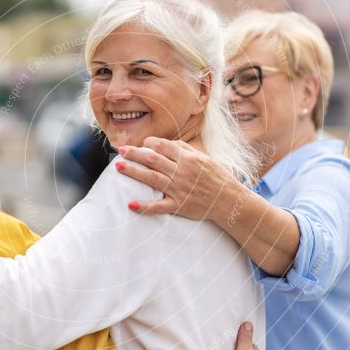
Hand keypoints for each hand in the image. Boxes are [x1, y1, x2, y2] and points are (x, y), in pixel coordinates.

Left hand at [117, 137, 238, 220]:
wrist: (229, 201)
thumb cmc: (216, 178)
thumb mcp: (204, 158)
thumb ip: (185, 149)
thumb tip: (165, 142)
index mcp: (188, 159)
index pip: (163, 146)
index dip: (149, 143)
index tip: (140, 144)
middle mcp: (182, 172)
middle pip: (153, 159)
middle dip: (135, 154)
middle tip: (121, 151)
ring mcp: (179, 190)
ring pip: (152, 178)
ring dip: (134, 172)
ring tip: (119, 167)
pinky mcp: (179, 206)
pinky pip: (159, 206)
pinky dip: (144, 206)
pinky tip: (131, 204)